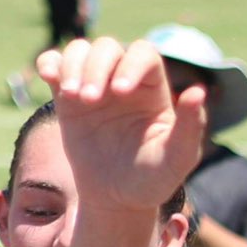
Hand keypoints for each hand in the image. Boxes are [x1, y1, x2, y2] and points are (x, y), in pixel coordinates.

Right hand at [35, 38, 205, 214]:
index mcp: (152, 87)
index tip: (120, 92)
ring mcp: (93, 85)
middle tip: (89, 100)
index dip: (131, 65)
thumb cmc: (151, 179)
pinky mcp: (67, 96)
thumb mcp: (176, 159)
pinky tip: (49, 77)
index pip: (143, 54)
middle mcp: (122, 79)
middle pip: (108, 48)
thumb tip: (198, 91)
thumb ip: (190, 128)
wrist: (115, 199)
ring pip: (80, 50)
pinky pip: (55, 63)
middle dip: (96, 68)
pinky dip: (50, 62)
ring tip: (72, 96)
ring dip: (72, 65)